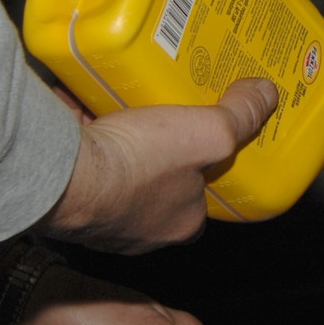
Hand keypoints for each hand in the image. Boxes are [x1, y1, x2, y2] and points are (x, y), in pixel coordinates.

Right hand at [38, 77, 275, 252]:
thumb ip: (241, 116)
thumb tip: (267, 95)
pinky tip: (86, 102)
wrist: (56, 173)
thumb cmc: (135, 165)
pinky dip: (84, 132)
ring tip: (128, 102)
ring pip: (117, 170)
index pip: (204, 195)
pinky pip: (80, 160)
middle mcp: (139, 229)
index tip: (205, 134)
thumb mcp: (209, 133)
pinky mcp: (62, 196)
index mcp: (179, 224)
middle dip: (160, 147)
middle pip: (159, 181)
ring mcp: (98, 216)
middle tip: (164, 113)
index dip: (208, 164)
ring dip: (121, 138)